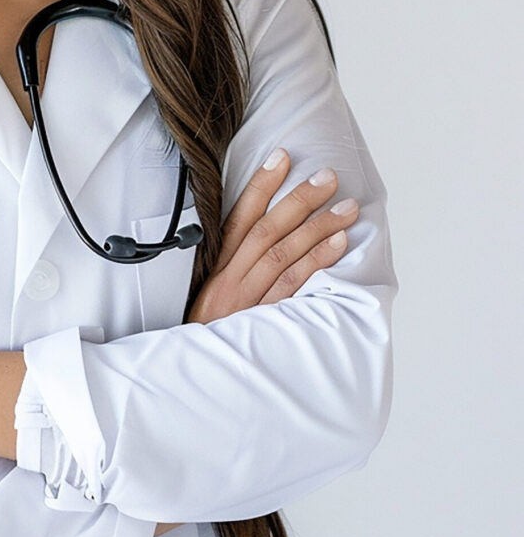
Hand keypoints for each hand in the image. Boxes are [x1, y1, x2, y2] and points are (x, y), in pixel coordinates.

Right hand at [186, 148, 358, 323]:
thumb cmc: (203, 336)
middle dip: (299, 200)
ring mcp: (247, 301)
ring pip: (283, 255)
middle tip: (328, 178)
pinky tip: (337, 244)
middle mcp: (230, 280)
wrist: (189, 378)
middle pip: (267, 231)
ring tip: (347, 208)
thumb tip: (258, 237)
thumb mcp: (205, 297)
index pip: (239, 217)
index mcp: (215, 270)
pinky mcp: (263, 323)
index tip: (282, 157)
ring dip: (317, 227)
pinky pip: (293, 287)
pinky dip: (316, 263)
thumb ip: (229, 269)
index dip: (261, 185)